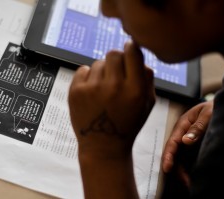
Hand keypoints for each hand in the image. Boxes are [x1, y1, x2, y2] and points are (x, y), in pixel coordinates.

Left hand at [68, 40, 155, 158]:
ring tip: (103, 89)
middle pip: (113, 53)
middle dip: (116, 60)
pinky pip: (83, 69)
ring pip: (98, 62)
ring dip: (103, 71)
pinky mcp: (75, 91)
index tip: (129, 50)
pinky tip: (92, 91)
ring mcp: (92, 89)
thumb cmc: (128, 124)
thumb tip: (140, 58)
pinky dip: (88, 77)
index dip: (131, 48)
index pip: (133, 52)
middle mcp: (114, 87)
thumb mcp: (147, 104)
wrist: (103, 146)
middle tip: (116, 73)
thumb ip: (148, 79)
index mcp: (135, 90)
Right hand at [162, 100, 212, 186]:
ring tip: (190, 183)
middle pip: (175, 153)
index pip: (172, 142)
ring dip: (183, 170)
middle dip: (176, 168)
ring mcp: (188, 140)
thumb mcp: (207, 113)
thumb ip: (197, 127)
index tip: (167, 168)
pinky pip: (189, 158)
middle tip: (185, 182)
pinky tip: (194, 176)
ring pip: (181, 158)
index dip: (168, 156)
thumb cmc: (215, 107)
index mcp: (183, 124)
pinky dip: (190, 168)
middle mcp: (183, 134)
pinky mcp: (195, 146)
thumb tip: (185, 141)